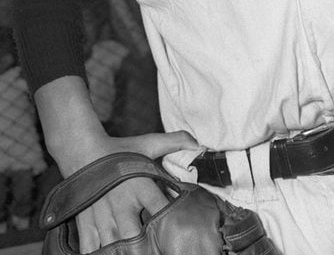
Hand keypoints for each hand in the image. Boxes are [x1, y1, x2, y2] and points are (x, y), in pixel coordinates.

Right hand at [70, 129, 197, 252]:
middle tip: (157, 250)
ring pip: (113, 246)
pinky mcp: (86, 223)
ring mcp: (102, 216)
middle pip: (133, 236)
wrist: (83, 151)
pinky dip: (98, 254)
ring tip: (136, 253)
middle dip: (144, 247)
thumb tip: (198, 144)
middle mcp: (121, 204)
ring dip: (124, 252)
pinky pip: (90, 248)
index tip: (180, 230)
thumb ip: (175, 142)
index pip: (160, 208)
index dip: (171, 220)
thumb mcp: (148, 143)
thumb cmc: (120, 150)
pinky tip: (110, 254)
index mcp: (140, 185)